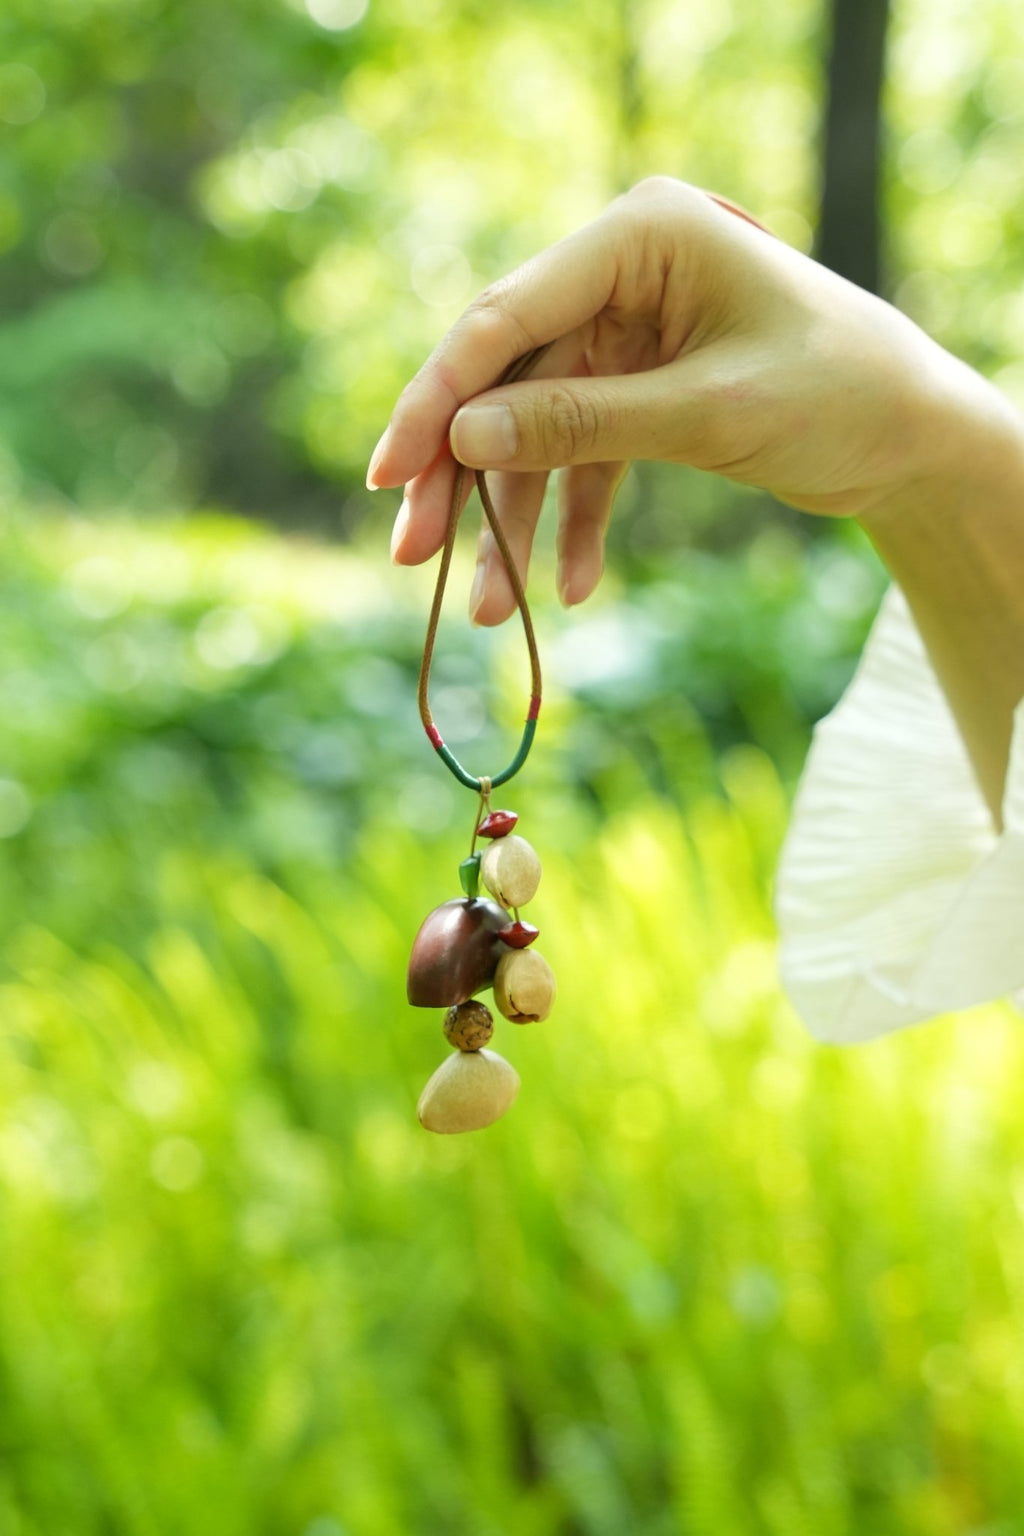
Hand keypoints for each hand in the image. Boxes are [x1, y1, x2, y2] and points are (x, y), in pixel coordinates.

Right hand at [367, 176, 981, 624]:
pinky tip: (570, 587)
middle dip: (462, 474)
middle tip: (411, 554)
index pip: (507, 317)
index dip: (439, 400)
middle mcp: (623, 273)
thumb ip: (580, 423)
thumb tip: (462, 441)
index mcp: (641, 234)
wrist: (915, 439)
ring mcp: (630, 331)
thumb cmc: (837, 395)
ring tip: (493, 610)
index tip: (390, 480)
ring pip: (537, 429)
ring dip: (513, 519)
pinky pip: (587, 456)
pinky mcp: (642, 387)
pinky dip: (576, 521)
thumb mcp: (705, 413)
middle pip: (506, 379)